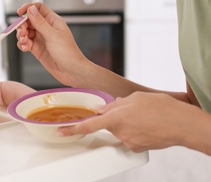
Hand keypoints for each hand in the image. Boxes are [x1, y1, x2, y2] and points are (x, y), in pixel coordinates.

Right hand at [16, 3, 88, 86]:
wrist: (71, 71)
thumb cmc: (68, 53)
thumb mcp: (53, 35)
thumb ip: (40, 22)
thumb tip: (31, 9)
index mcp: (53, 21)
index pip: (38, 8)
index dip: (28, 8)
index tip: (20, 13)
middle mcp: (46, 28)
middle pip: (29, 20)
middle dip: (22, 25)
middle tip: (21, 33)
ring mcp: (41, 38)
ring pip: (25, 32)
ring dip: (21, 36)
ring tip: (23, 42)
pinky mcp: (37, 48)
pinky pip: (25, 43)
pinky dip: (22, 44)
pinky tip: (25, 48)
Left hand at [57, 92, 192, 151]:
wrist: (183, 125)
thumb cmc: (162, 108)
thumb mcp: (135, 97)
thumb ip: (116, 103)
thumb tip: (105, 108)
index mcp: (116, 117)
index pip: (89, 124)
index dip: (73, 129)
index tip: (61, 132)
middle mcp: (120, 131)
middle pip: (109, 123)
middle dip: (115, 116)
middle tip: (131, 109)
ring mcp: (128, 142)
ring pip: (120, 130)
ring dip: (126, 123)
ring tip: (144, 116)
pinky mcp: (137, 148)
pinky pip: (129, 137)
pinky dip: (135, 131)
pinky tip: (147, 125)